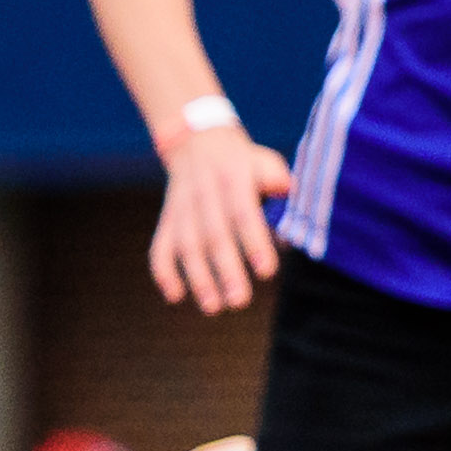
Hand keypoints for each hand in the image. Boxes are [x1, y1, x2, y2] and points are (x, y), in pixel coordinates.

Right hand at [149, 118, 290, 312]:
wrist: (198, 142)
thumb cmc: (246, 163)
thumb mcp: (266, 162)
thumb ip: (279, 184)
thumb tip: (290, 210)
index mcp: (233, 176)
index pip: (243, 213)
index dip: (254, 242)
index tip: (267, 272)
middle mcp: (204, 192)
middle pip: (213, 235)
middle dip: (225, 270)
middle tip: (239, 302)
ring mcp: (181, 207)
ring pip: (186, 245)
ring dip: (197, 278)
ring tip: (213, 308)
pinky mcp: (167, 219)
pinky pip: (160, 246)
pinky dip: (163, 271)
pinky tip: (175, 296)